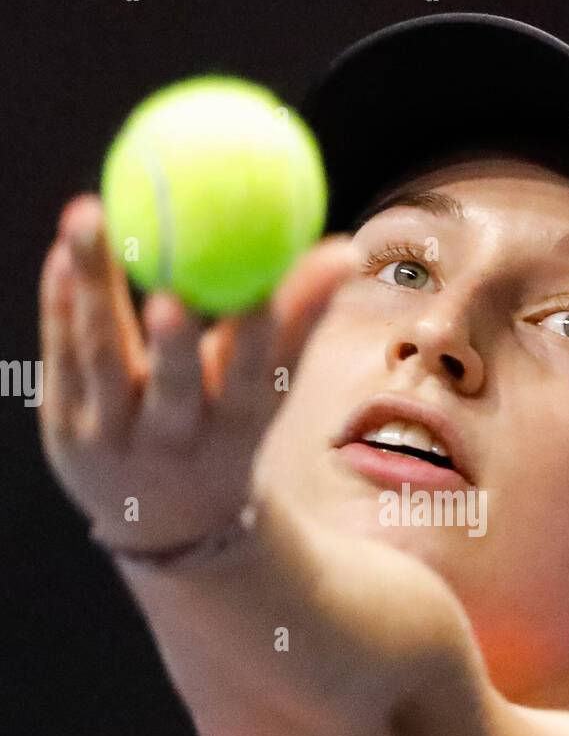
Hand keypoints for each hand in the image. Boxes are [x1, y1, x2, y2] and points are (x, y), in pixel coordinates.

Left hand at [37, 194, 359, 555]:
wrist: (161, 518)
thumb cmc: (223, 429)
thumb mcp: (265, 390)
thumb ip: (298, 319)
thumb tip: (342, 249)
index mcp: (234, 429)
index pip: (249, 380)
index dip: (255, 340)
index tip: (261, 292)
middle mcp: (173, 439)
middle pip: (172, 385)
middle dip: (172, 343)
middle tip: (170, 293)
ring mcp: (112, 436)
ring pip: (103, 360)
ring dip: (95, 290)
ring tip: (88, 217)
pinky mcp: (62, 426)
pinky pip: (60, 355)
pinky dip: (59, 301)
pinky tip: (63, 254)